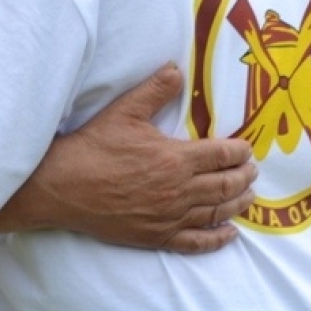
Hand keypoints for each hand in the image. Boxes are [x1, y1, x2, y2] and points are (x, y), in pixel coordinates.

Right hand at [5, 64, 254, 252]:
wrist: (59, 187)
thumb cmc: (92, 148)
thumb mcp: (125, 112)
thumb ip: (155, 90)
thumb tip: (176, 67)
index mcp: (176, 158)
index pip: (223, 155)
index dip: (240, 152)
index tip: (246, 149)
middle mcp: (179, 190)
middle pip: (226, 185)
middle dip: (244, 177)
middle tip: (252, 171)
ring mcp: (169, 217)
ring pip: (216, 212)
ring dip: (238, 204)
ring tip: (249, 196)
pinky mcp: (155, 236)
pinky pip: (195, 242)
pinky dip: (217, 239)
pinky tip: (229, 233)